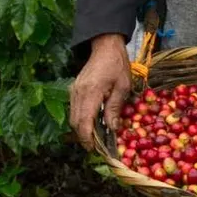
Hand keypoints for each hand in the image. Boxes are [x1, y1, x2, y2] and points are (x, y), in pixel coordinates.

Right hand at [69, 34, 131, 150]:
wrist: (105, 47)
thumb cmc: (118, 65)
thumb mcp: (123, 86)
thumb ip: (115, 108)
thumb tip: (112, 129)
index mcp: (91, 92)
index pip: (84, 121)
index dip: (87, 138)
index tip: (94, 149)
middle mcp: (78, 93)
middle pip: (75, 122)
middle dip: (84, 137)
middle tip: (97, 146)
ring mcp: (74, 91)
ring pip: (73, 117)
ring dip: (82, 129)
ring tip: (95, 137)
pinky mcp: (74, 90)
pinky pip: (74, 109)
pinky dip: (81, 119)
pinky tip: (92, 123)